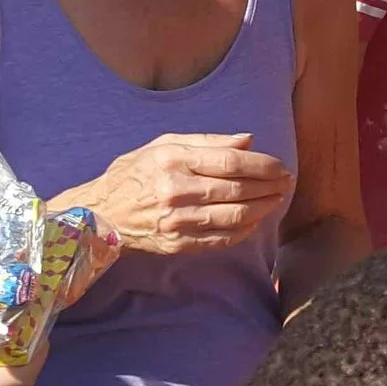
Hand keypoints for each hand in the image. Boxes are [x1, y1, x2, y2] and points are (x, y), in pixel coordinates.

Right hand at [60, 133, 293, 253]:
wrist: (100, 213)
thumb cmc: (133, 173)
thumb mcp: (162, 145)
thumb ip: (207, 142)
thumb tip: (247, 141)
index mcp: (172, 160)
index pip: (230, 162)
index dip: (262, 165)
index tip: (280, 166)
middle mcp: (175, 191)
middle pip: (237, 190)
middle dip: (268, 186)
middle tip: (286, 182)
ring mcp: (176, 221)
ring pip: (234, 217)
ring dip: (262, 209)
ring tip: (276, 200)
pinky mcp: (177, 244)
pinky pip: (221, 239)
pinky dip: (243, 231)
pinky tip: (254, 221)